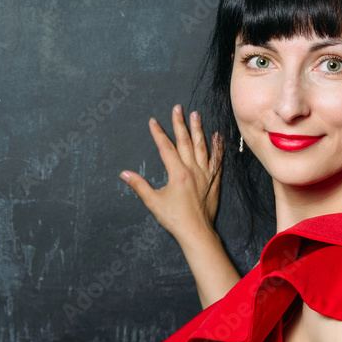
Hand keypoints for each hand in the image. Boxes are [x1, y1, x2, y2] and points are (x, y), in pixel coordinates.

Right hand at [120, 105, 223, 242]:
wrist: (197, 233)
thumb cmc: (175, 219)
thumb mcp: (153, 202)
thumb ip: (139, 186)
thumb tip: (124, 174)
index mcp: (178, 173)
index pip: (166, 148)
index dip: (158, 133)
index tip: (153, 121)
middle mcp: (193, 170)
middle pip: (185, 142)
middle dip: (180, 123)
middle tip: (178, 108)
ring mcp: (205, 174)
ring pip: (202, 147)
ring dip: (198, 129)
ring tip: (196, 115)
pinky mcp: (214, 181)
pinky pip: (217, 160)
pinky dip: (217, 147)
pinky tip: (217, 136)